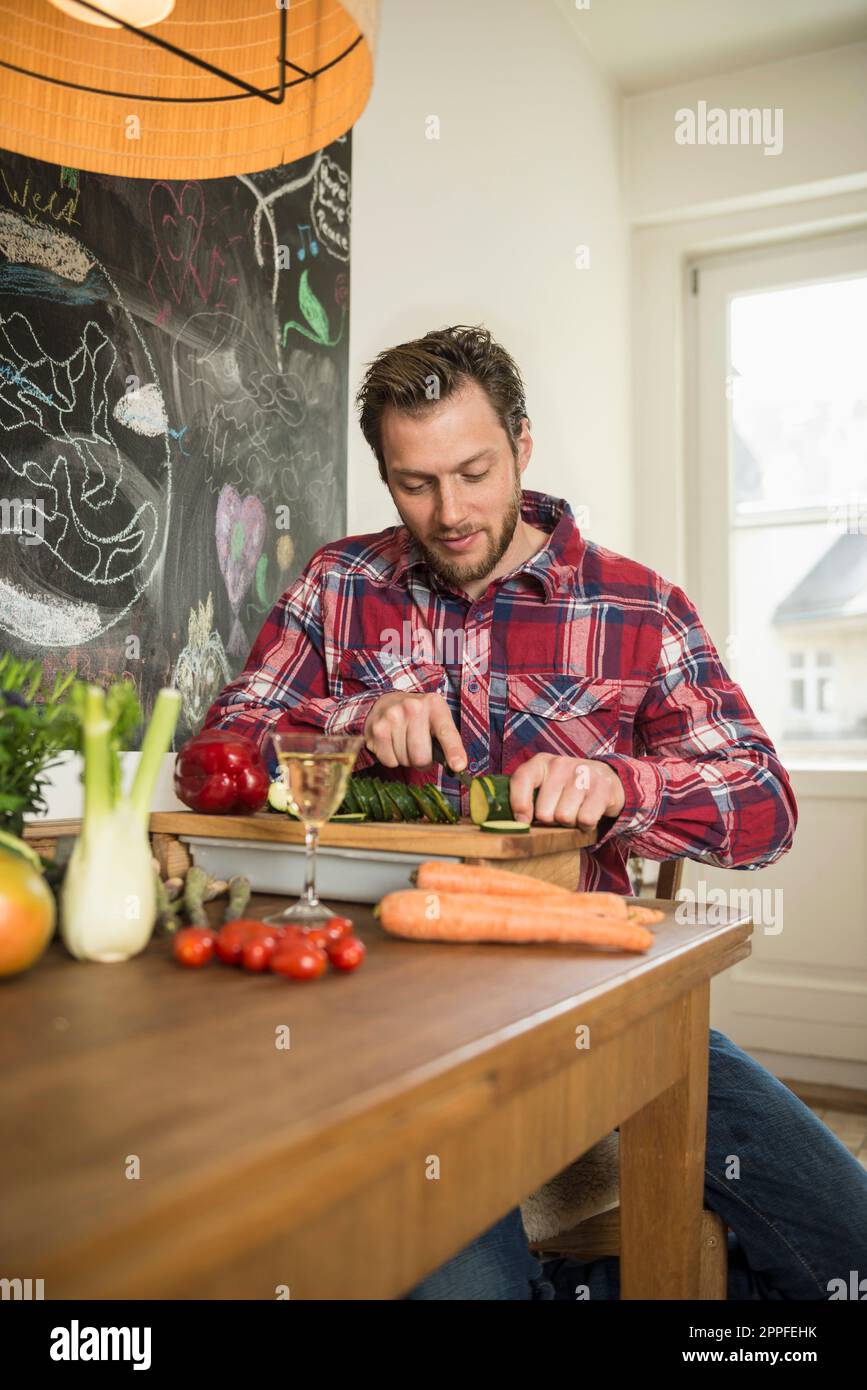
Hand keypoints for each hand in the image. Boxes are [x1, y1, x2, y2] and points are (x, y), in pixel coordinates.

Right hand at [362, 691, 467, 771]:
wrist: (386, 702)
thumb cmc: (418, 716)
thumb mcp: (437, 718)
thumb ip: (449, 740)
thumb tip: (457, 766)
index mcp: (434, 704)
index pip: (446, 732)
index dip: (453, 750)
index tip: (458, 766)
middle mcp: (413, 707)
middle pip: (422, 756)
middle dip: (422, 761)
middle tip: (420, 750)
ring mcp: (392, 717)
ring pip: (405, 761)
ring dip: (406, 759)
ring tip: (404, 741)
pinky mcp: (377, 729)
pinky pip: (390, 761)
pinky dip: (392, 759)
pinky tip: (393, 743)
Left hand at [509, 753, 625, 827]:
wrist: (606, 777)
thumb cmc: (566, 786)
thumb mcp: (544, 784)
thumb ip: (525, 797)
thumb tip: (516, 823)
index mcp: (541, 762)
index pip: (521, 780)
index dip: (519, 805)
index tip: (523, 821)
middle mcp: (561, 765)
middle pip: (543, 813)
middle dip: (551, 820)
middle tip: (559, 811)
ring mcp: (583, 775)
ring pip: (564, 818)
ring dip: (569, 823)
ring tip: (574, 811)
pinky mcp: (602, 788)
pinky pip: (585, 820)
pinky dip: (586, 825)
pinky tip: (588, 814)